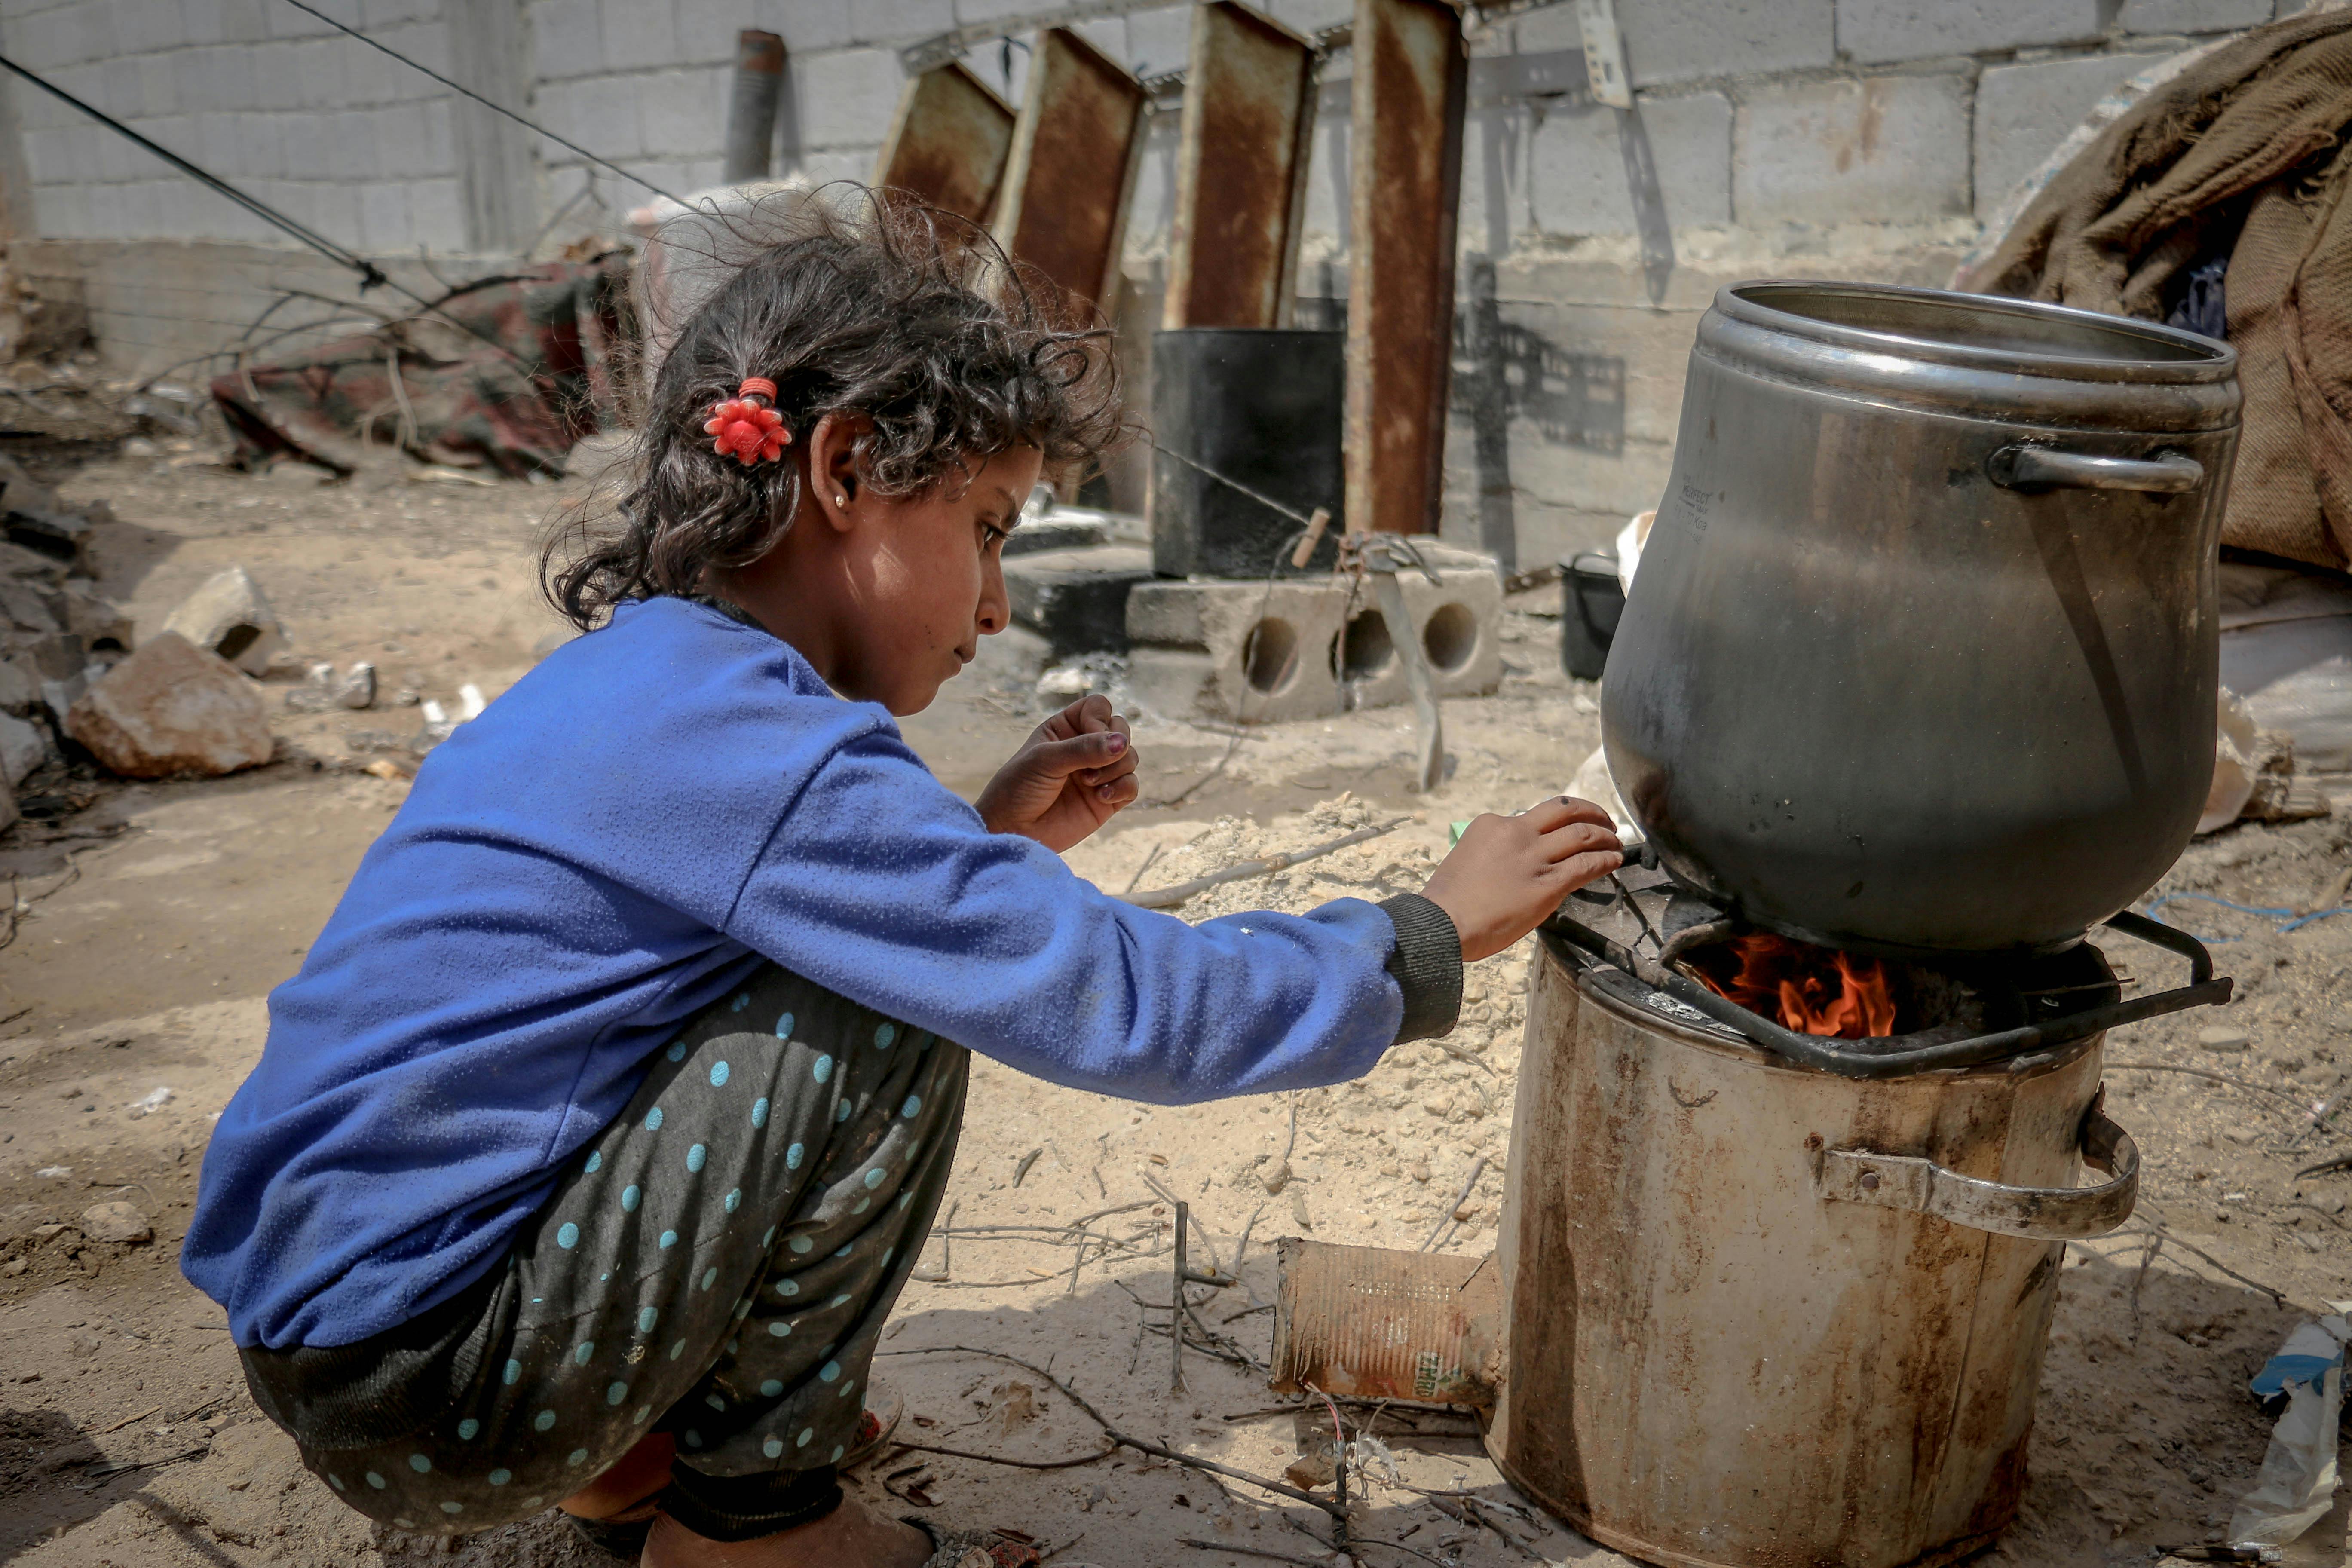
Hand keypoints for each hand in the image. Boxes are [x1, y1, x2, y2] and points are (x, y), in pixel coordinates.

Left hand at [976, 694, 1140, 851]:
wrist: (1012, 832)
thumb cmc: (1018, 789)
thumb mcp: (1045, 760)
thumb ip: (1083, 748)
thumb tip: (1122, 742)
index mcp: (1065, 729)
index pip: (1099, 708)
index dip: (1099, 720)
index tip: (1086, 739)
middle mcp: (1084, 748)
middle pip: (1121, 730)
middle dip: (1114, 746)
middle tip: (1089, 767)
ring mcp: (1098, 774)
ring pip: (1130, 757)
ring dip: (1115, 769)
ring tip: (1089, 784)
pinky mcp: (1107, 800)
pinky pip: (1132, 786)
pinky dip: (1122, 788)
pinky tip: (1100, 797)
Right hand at [1421, 797, 1622, 961]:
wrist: (1443, 924)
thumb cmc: (1448, 902)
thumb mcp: (1467, 857)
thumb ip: (1494, 852)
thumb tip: (1515, 862)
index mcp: (1492, 824)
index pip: (1534, 816)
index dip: (1556, 823)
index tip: (1565, 832)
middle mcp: (1516, 833)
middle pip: (1565, 809)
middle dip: (1591, 811)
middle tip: (1605, 821)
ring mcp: (1533, 858)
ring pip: (1582, 835)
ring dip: (1605, 836)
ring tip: (1616, 842)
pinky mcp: (1548, 885)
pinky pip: (1586, 865)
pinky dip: (1605, 860)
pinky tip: (1614, 861)